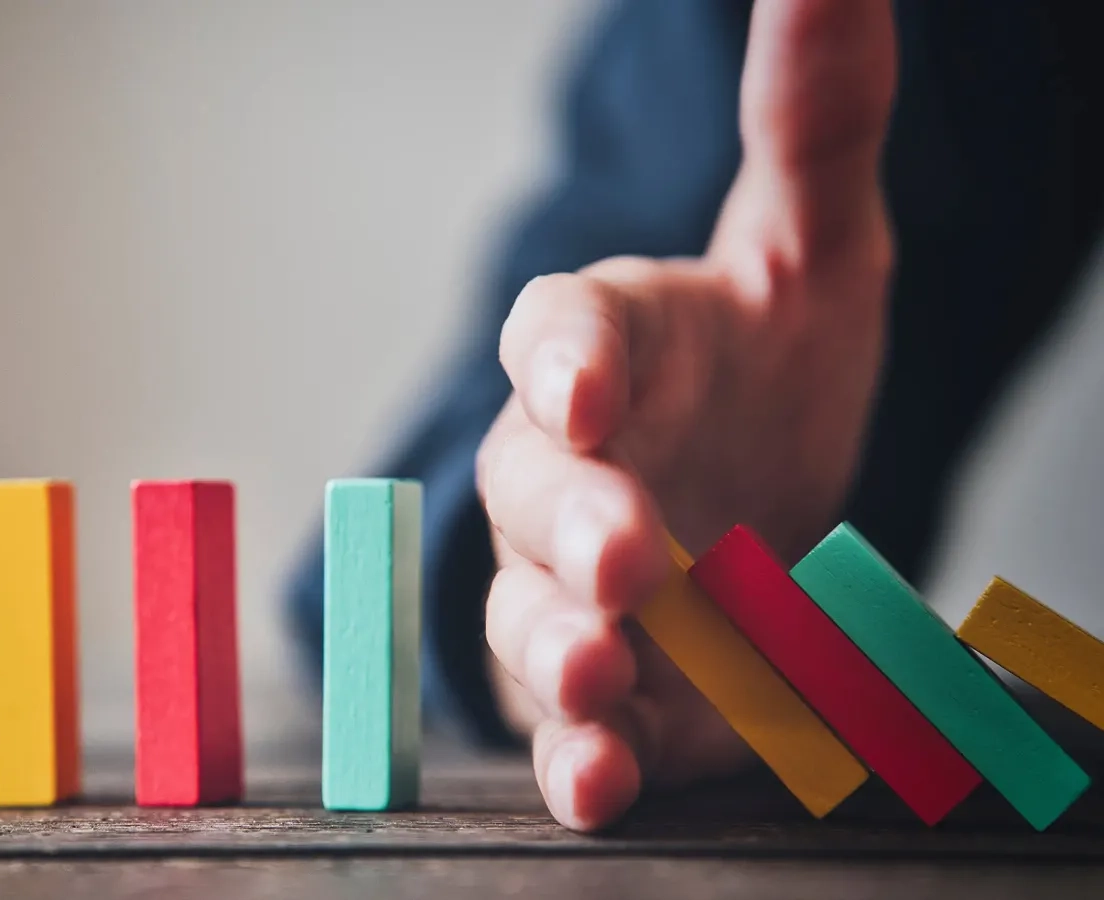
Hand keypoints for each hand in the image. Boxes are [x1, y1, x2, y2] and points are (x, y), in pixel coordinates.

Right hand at [477, 0, 897, 830]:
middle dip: (570, 517)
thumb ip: (812, 126)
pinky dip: (578, 754)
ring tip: (605, 670)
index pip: (559, 333)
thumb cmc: (766, 371)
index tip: (585, 385)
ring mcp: (565, 585)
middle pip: (528, 483)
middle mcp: (561, 468)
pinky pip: (564, 722)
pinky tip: (603, 779)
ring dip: (557, 645)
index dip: (561, 357)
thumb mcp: (817, 248)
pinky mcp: (596, 688)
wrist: (758, 509)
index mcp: (608, 347)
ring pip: (525, 610)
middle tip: (627, 550)